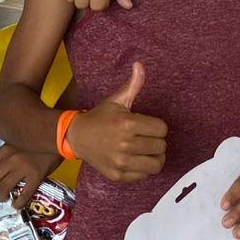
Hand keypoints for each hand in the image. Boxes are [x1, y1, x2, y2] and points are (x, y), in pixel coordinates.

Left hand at [0, 145, 62, 209]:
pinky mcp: (37, 176)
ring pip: (3, 188)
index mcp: (5, 149)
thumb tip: (0, 169)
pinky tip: (17, 205)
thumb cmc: (39, 140)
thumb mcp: (18, 141)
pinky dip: (18, 203)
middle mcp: (11, 158)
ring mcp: (23, 167)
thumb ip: (8, 153)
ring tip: (4, 198)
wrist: (60, 136)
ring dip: (0, 197)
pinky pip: (24, 194)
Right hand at [63, 62, 164, 181]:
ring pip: (157, 163)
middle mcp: (125, 144)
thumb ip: (132, 85)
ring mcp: (121, 162)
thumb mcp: (116, 100)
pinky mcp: (119, 175)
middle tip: (144, 137)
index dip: (156, 126)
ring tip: (145, 150)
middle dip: (155, 141)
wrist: (77, 137)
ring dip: (154, 156)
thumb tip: (139, 65)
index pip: (162, 129)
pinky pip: (145, 175)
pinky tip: (135, 159)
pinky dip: (144, 168)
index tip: (146, 125)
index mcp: (127, 124)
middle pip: (161, 146)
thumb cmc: (100, 118)